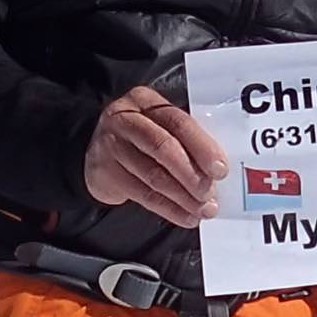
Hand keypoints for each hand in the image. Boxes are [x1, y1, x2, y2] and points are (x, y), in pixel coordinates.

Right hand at [83, 85, 227, 227]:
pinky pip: (142, 195)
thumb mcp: (158, 124)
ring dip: (183, 196)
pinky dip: (168, 209)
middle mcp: (125, 119)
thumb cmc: (140, 137)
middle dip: (191, 174)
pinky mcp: (104, 174)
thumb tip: (218, 167)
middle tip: (210, 193)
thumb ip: (184, 137)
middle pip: (163, 147)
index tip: (220, 168)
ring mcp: (111, 146)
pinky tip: (185, 216)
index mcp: (145, 100)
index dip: (202, 146)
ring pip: (153, 175)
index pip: (178, 121)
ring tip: (203, 209)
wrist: (96, 151)